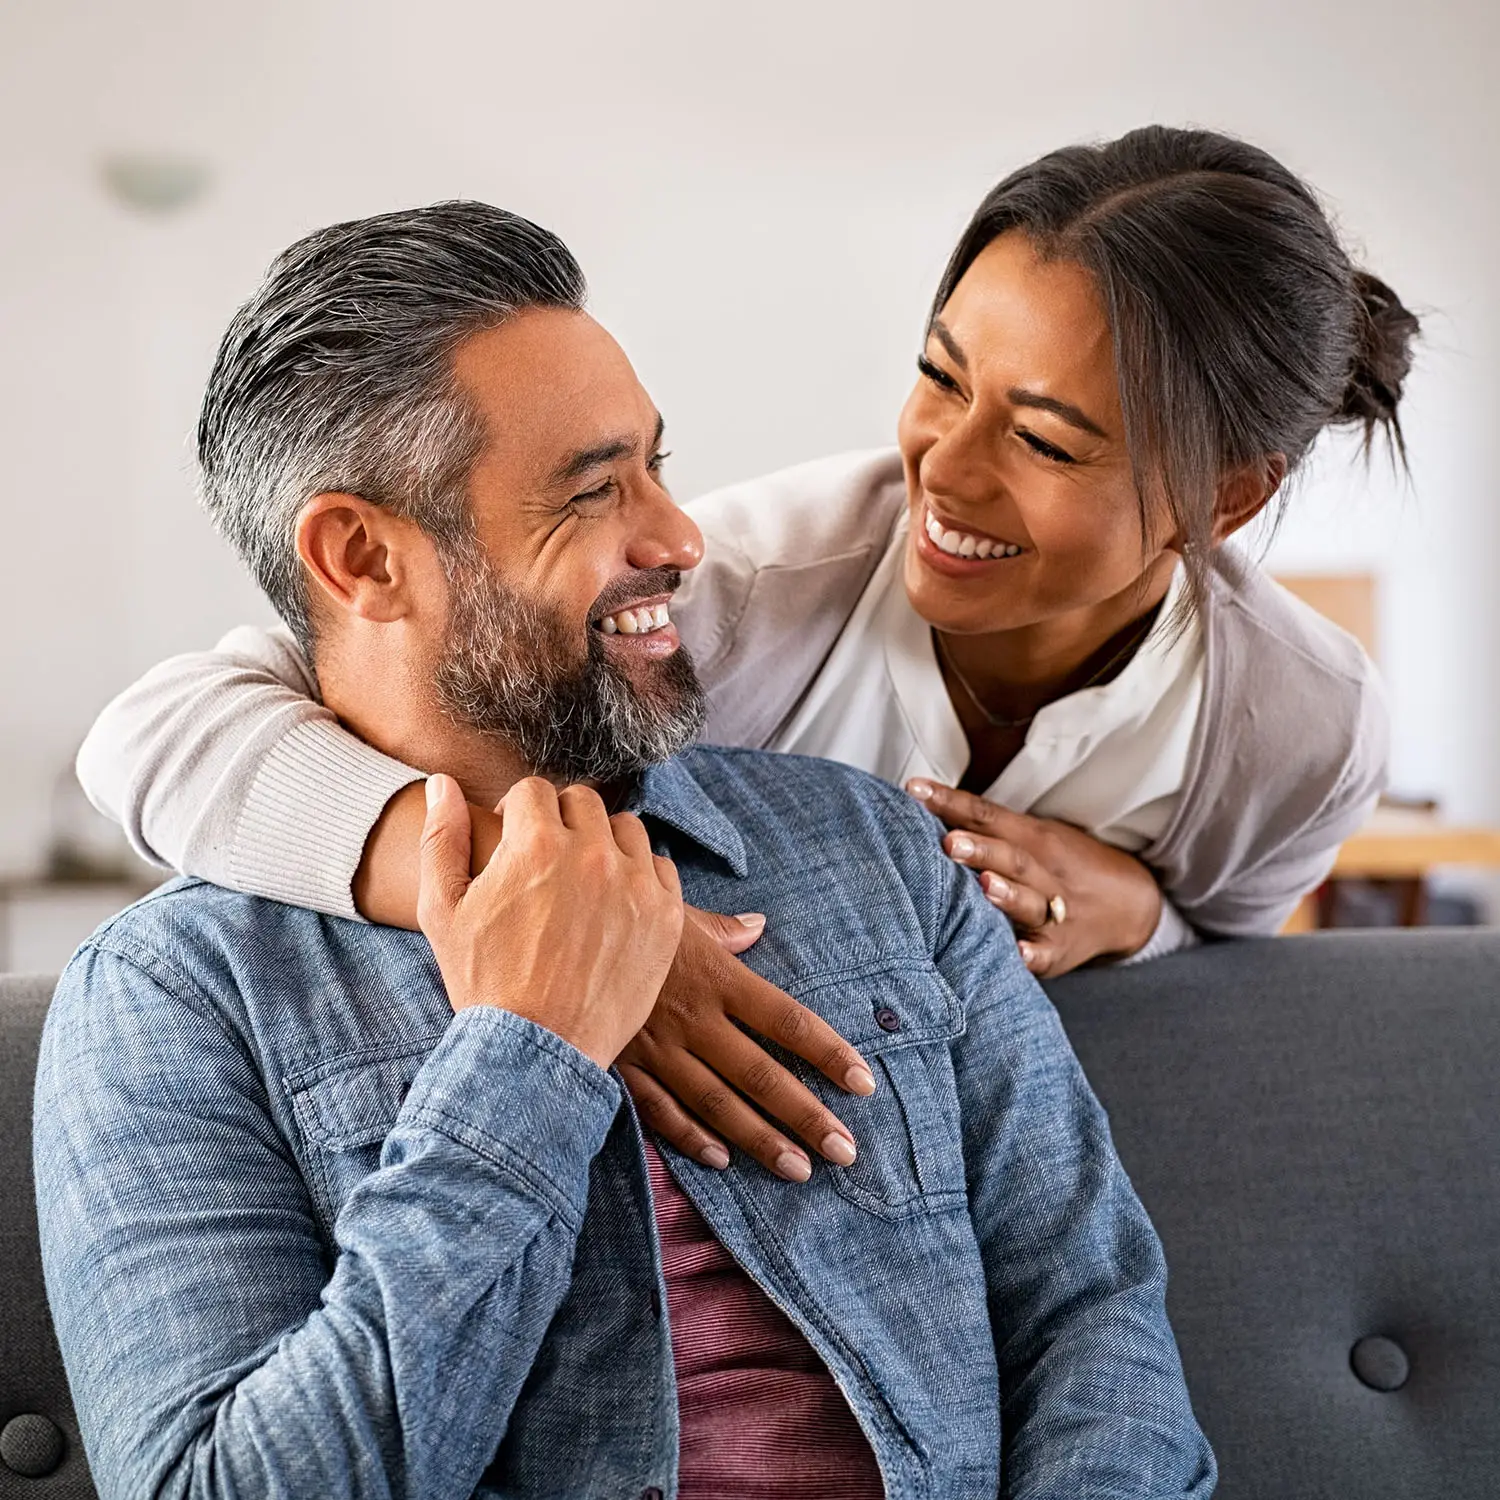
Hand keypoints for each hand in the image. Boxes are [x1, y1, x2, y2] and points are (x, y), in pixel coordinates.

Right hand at [418, 774, 683, 1068]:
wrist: (536, 1050)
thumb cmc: (483, 981)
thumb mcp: (443, 910)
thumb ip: (442, 838)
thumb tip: (442, 784)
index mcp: (535, 843)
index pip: (534, 790)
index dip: (518, 812)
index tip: (515, 839)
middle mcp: (591, 854)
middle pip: (583, 802)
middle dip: (561, 821)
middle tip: (548, 860)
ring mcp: (635, 884)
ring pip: (626, 829)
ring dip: (604, 843)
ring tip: (584, 879)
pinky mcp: (666, 916)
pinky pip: (660, 868)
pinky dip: (639, 877)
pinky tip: (616, 903)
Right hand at [618, 907, 876, 1180]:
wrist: (550, 933)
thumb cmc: (620, 917)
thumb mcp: (674, 912)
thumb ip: (722, 929)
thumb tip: (758, 925)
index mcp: (717, 977)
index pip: (786, 1020)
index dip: (828, 1053)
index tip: (863, 1082)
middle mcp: (695, 1018)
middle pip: (762, 1075)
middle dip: (807, 1116)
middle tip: (845, 1151)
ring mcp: (658, 1047)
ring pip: (718, 1103)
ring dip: (761, 1140)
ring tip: (799, 1170)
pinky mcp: (623, 1066)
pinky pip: (662, 1110)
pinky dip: (691, 1138)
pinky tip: (723, 1160)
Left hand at [906, 780, 1161, 977]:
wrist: (1128, 904)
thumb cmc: (1057, 866)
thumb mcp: (1031, 837)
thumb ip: (983, 826)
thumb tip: (920, 803)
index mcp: (1032, 838)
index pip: (987, 815)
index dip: (951, 803)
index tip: (914, 791)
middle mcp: (1044, 872)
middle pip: (1012, 856)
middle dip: (980, 850)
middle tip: (948, 842)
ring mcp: (1055, 911)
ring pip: (1031, 901)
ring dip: (1007, 894)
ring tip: (983, 886)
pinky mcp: (1060, 950)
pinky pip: (1046, 953)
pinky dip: (1033, 954)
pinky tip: (1017, 953)